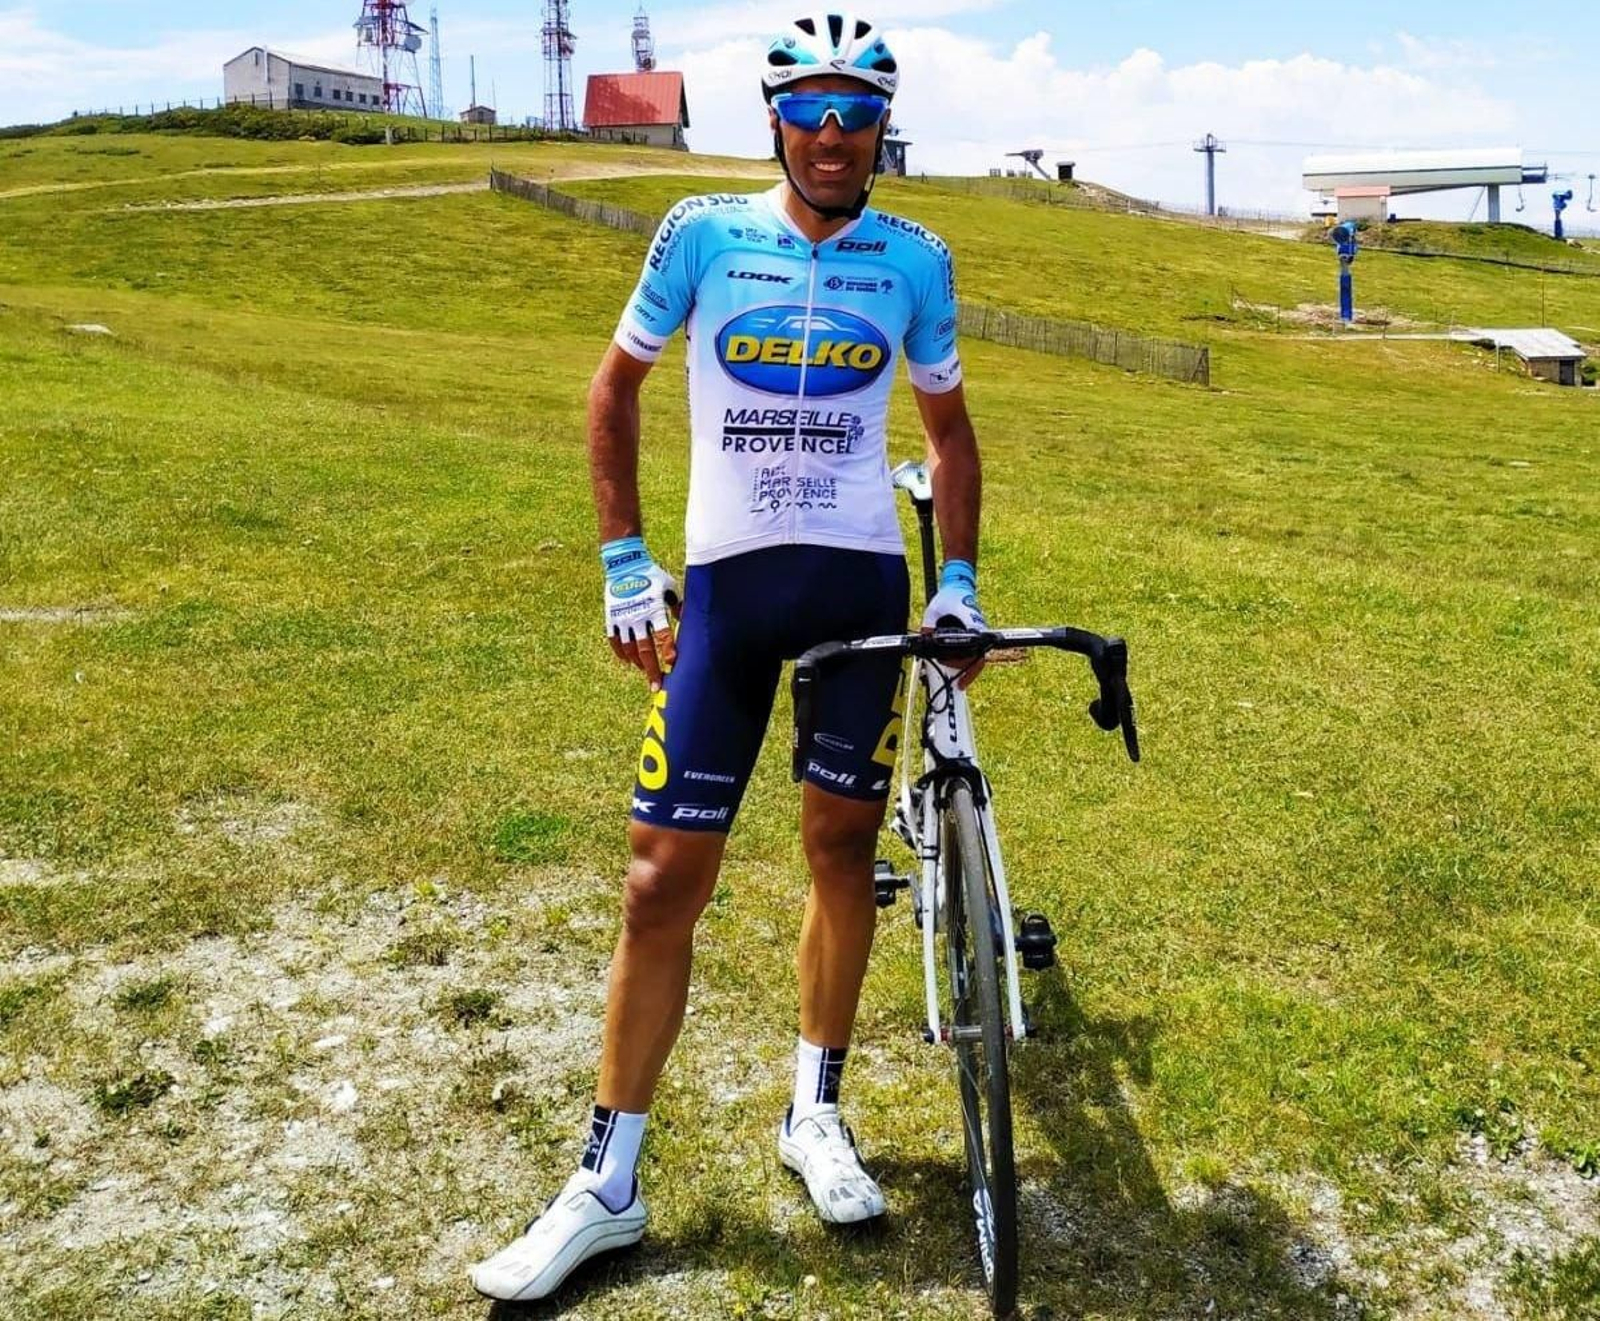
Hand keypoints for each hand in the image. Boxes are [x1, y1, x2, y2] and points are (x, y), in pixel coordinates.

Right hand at [601, 537, 680, 690]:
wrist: (625, 564)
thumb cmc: (652, 576)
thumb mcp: (670, 588)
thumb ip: (679, 606)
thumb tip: (690, 623)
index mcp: (654, 609)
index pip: (663, 635)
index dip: (668, 651)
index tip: (672, 664)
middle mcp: (638, 616)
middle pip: (645, 650)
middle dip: (652, 670)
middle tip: (657, 686)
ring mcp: (622, 618)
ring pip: (630, 649)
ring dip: (638, 663)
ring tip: (646, 672)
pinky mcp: (611, 618)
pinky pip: (615, 641)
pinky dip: (621, 653)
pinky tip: (628, 662)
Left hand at [920, 559, 986, 689]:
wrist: (958, 584)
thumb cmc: (947, 595)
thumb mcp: (932, 611)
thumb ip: (928, 627)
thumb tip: (924, 643)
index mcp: (971, 625)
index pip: (976, 653)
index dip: (970, 670)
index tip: (962, 681)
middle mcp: (978, 630)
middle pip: (978, 659)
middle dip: (967, 673)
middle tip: (957, 683)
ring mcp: (978, 632)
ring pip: (978, 657)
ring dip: (966, 667)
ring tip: (954, 676)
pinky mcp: (974, 632)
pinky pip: (974, 650)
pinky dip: (966, 660)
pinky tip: (954, 665)